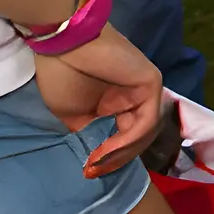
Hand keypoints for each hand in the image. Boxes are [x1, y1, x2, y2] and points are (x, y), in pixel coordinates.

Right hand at [31, 28, 168, 176]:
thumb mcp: (72, 114)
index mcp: (117, 102)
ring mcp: (145, 89)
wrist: (63, 41)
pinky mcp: (151, 83)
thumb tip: (98, 156)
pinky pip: (146, 121)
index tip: (88, 172)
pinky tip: (106, 150)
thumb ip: (90, 133)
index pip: (125, 138)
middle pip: (137, 138)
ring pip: (144, 133)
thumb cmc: (62, 72)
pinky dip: (127, 140)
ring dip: (121, 154)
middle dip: (116, 159)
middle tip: (94, 170)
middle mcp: (134, 96)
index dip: (109, 158)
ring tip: (98, 162)